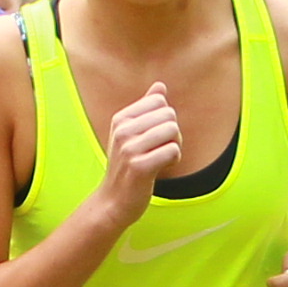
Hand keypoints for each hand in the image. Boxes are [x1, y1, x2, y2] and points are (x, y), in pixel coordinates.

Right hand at [90, 82, 182, 224]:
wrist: (113, 201)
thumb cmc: (127, 166)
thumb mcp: (131, 134)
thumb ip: (146, 108)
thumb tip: (160, 85)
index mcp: (121, 118)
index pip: (160, 101)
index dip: (165, 118)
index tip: (155, 136)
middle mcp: (123, 130)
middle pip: (169, 114)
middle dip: (173, 132)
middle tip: (161, 149)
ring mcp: (129, 149)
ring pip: (173, 130)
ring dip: (175, 146)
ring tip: (161, 158)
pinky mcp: (139, 167)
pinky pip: (173, 150)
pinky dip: (174, 160)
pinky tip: (161, 168)